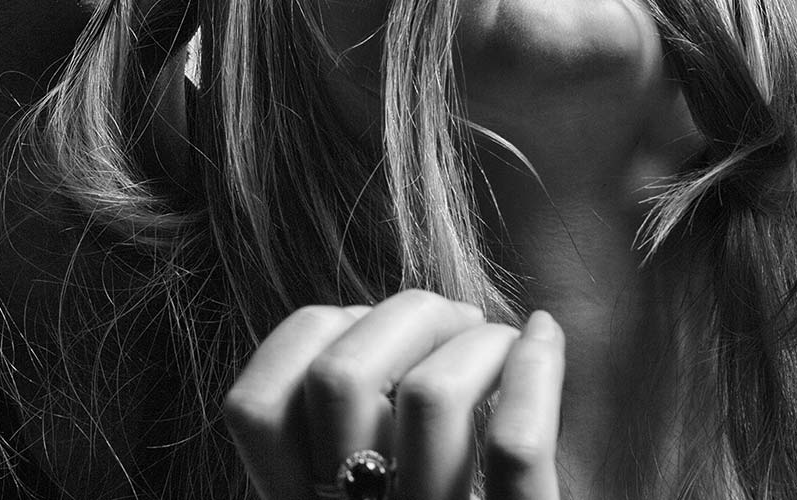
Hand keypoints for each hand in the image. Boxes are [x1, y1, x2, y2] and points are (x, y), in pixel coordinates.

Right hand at [224, 290, 564, 499]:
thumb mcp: (367, 495)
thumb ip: (349, 443)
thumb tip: (364, 322)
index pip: (253, 406)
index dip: (307, 332)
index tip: (367, 325)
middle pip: (339, 377)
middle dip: (405, 314)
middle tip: (455, 321)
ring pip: (429, 398)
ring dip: (474, 338)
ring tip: (501, 340)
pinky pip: (516, 450)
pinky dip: (534, 371)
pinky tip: (543, 339)